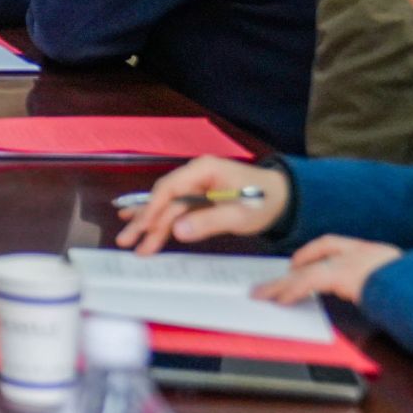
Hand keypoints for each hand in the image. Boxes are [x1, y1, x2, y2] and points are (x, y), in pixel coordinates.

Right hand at [114, 156, 289, 251]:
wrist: (286, 199)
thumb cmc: (265, 201)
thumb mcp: (240, 214)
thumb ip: (208, 221)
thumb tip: (177, 231)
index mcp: (203, 171)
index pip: (170, 188)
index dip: (153, 209)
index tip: (142, 228)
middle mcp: (194, 176)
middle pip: (163, 199)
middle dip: (144, 220)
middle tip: (126, 240)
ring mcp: (195, 187)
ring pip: (166, 207)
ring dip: (149, 225)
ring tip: (129, 241)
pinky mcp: (199, 199)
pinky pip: (175, 210)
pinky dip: (159, 221)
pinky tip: (139, 224)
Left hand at [254, 236, 402, 306]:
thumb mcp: (398, 281)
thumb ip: (379, 284)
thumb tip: (369, 294)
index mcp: (371, 251)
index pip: (332, 244)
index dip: (311, 252)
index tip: (297, 263)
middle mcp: (357, 252)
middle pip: (314, 257)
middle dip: (292, 271)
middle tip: (272, 282)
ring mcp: (350, 262)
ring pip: (306, 272)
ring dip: (282, 284)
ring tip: (263, 294)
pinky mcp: (343, 275)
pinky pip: (308, 282)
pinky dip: (293, 291)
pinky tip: (280, 299)